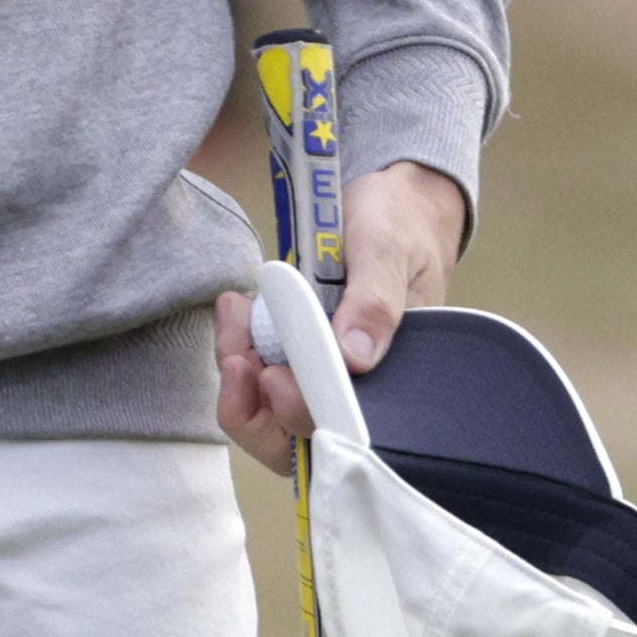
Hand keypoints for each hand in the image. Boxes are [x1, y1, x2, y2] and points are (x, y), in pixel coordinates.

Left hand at [213, 159, 468, 476]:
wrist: (395, 200)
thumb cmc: (402, 227)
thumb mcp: (390, 253)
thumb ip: (376, 302)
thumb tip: (356, 356)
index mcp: (397, 381)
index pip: (347, 433)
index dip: (303, 419)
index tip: (273, 377)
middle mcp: (360, 390)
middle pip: (298, 436)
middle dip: (255, 405)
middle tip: (236, 355)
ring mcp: (327, 375)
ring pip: (271, 411)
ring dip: (239, 376)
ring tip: (234, 316)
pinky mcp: (300, 355)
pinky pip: (261, 376)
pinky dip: (240, 352)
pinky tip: (237, 312)